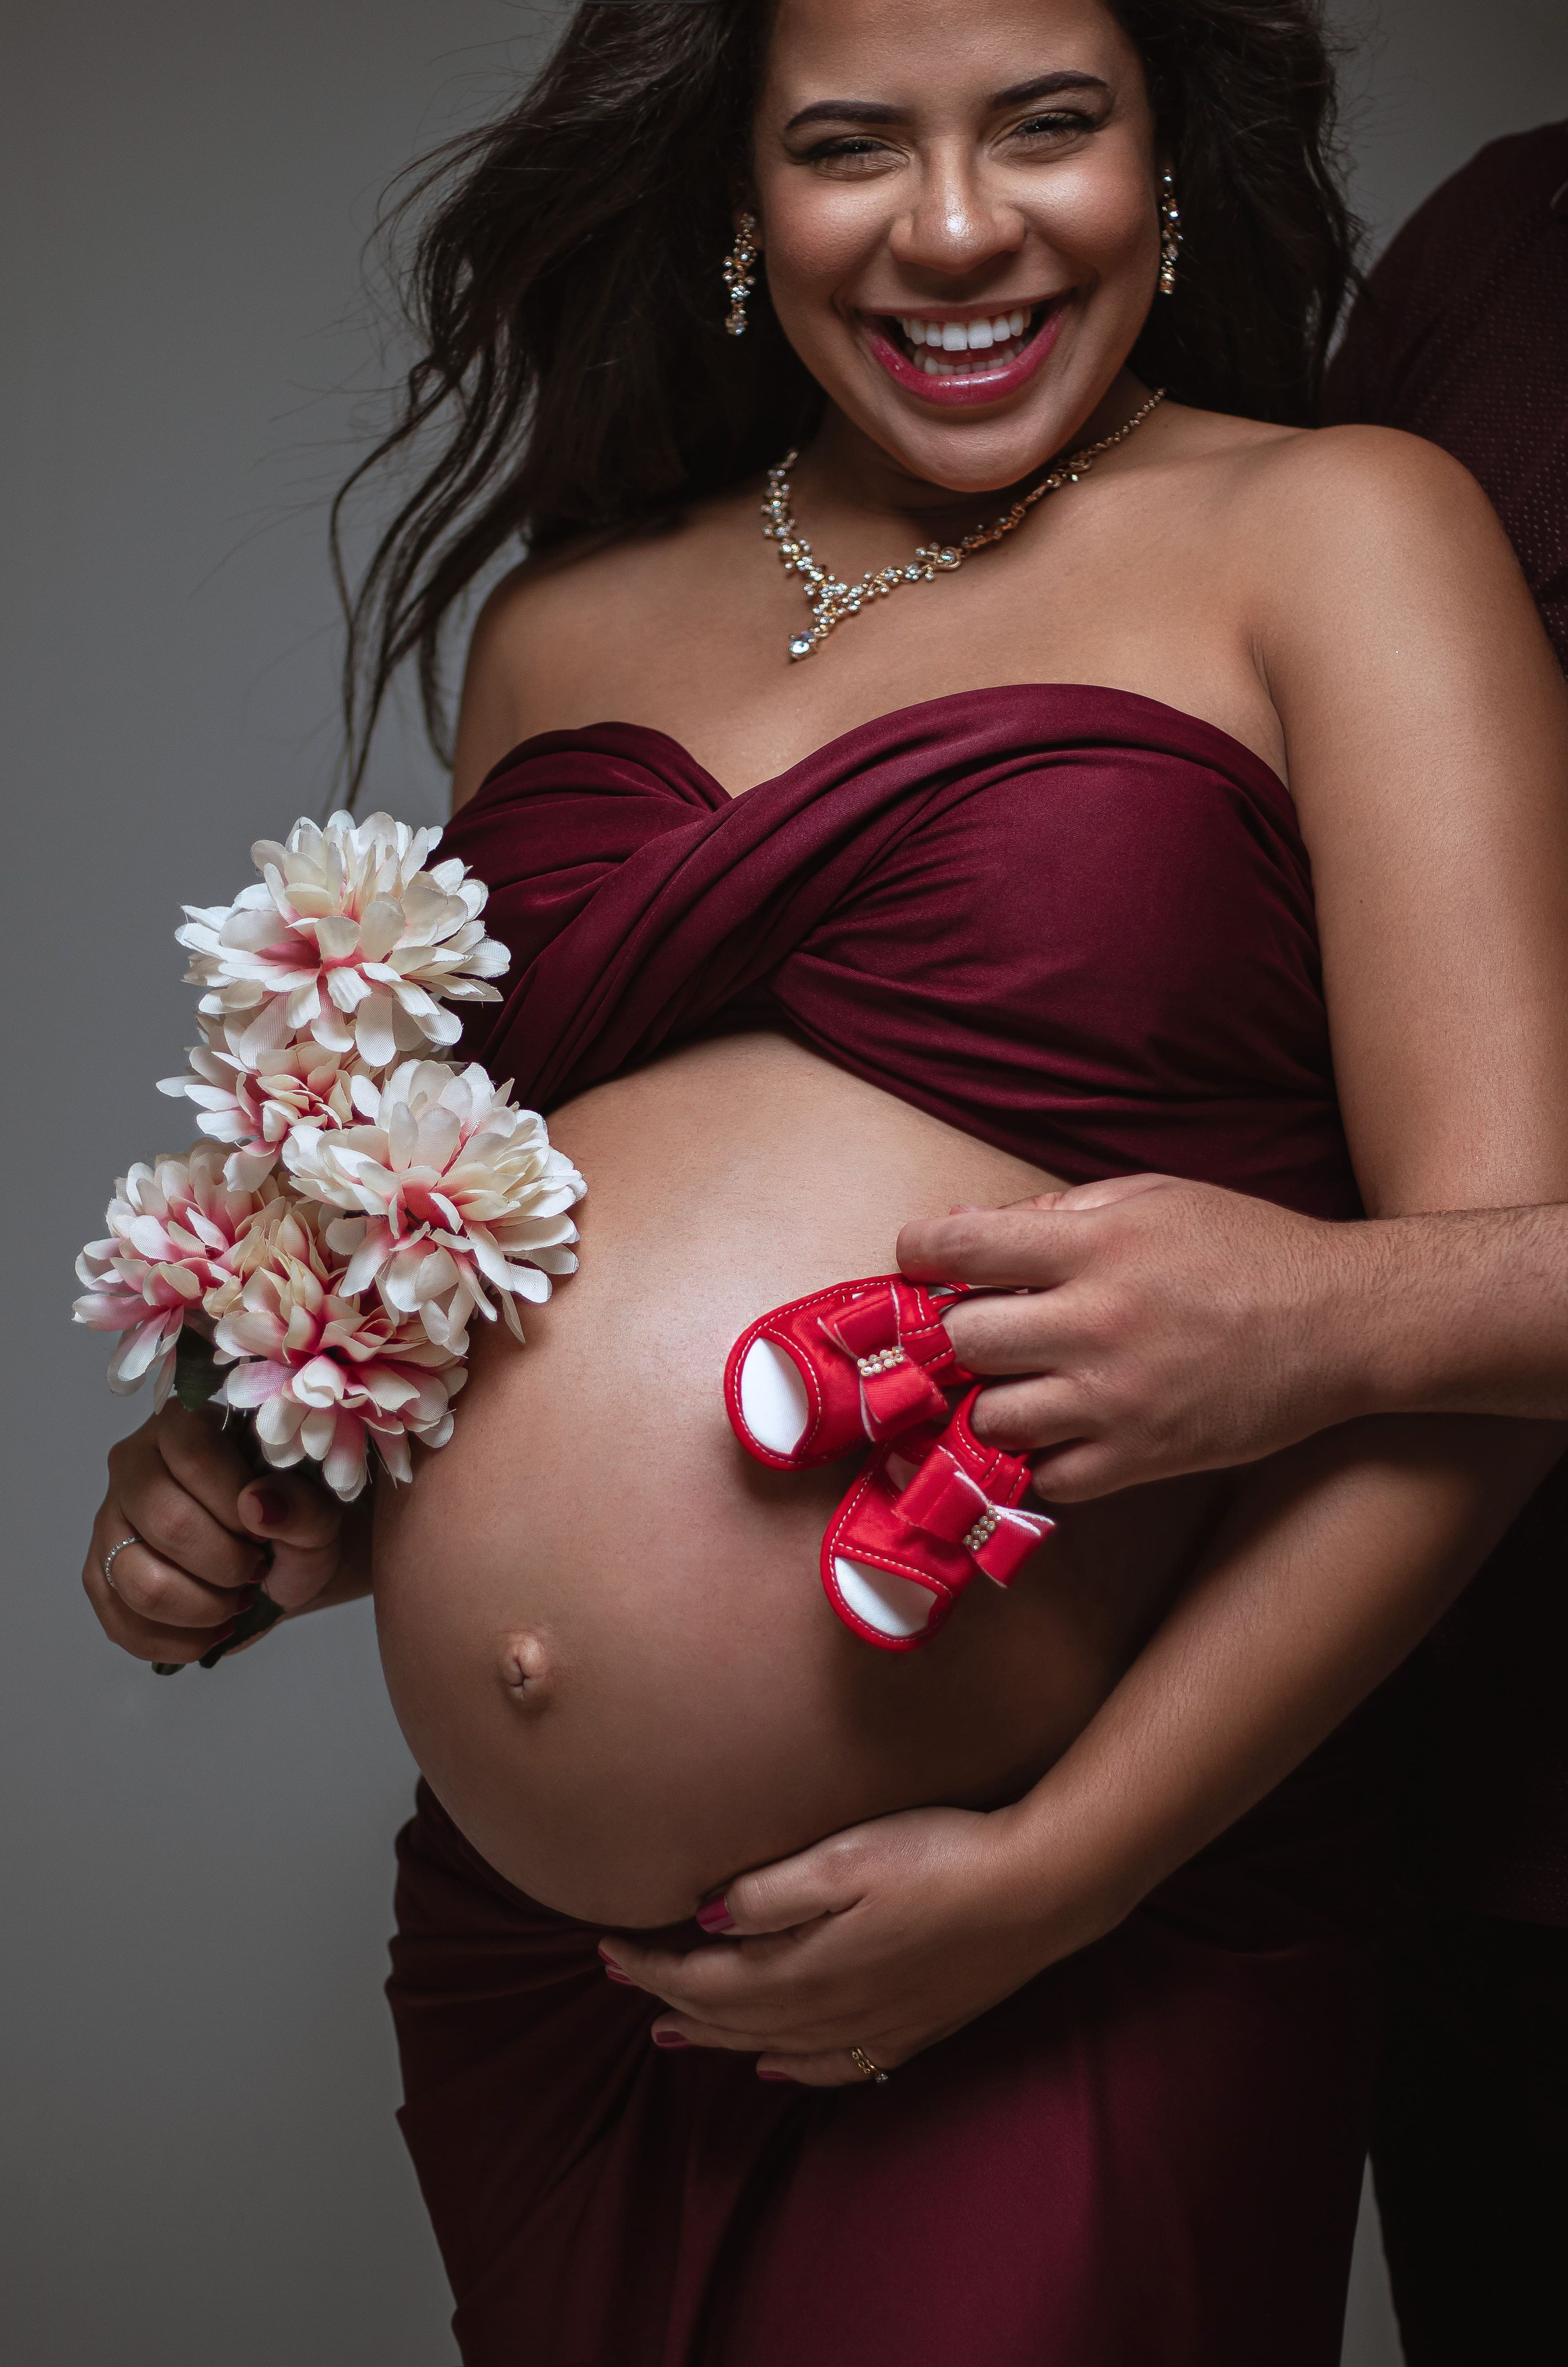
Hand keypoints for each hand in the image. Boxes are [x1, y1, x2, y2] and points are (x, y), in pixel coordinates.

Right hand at [83, 1400, 366, 1665]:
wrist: (280, 1562)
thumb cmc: (294, 1523)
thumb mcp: (320, 1515)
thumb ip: (303, 1505)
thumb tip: (256, 1505)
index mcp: (184, 1424)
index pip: (196, 1456)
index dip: (238, 1504)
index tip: (267, 1531)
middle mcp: (133, 1464)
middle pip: (167, 1522)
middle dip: (227, 1564)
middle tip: (257, 1570)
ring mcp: (108, 1521)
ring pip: (140, 1581)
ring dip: (203, 1608)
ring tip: (237, 1601)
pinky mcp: (100, 1574)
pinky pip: (123, 1623)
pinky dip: (178, 1641)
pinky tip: (212, 1631)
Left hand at [600, 1804, 1104, 2087]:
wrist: (1041, 1891)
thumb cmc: (942, 1857)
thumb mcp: (847, 1856)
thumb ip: (771, 1891)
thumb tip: (704, 1917)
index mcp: (806, 1967)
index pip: (702, 1980)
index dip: (649, 1966)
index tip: (606, 1945)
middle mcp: (832, 2010)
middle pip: (729, 2016)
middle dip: (669, 1998)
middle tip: (620, 1979)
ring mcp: (875, 2024)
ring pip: (772, 2044)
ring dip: (717, 2035)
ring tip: (671, 2028)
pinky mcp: (912, 2024)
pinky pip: (831, 2064)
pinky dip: (789, 2066)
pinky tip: (772, 2065)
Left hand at [900, 1174, 1372, 1501]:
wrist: (1346, 1324)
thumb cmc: (1248, 1248)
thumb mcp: (1155, 1197)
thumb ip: (1060, 1210)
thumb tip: (967, 1226)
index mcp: (1098, 1245)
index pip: (962, 1249)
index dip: (919, 1253)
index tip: (917, 1260)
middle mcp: (1099, 1323)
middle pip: (965, 1340)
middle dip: (956, 1333)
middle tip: (973, 1329)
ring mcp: (1118, 1400)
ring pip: (994, 1418)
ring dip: (993, 1399)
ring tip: (1017, 1381)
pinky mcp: (1143, 1459)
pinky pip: (1048, 1478)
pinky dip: (1039, 1458)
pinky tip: (1057, 1429)